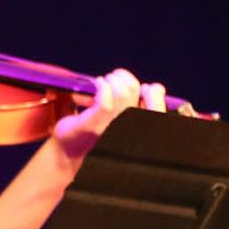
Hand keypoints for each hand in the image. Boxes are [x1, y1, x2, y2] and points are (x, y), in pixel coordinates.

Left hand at [52, 68, 171, 158]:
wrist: (70, 151)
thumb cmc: (96, 133)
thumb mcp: (120, 119)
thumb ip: (136, 105)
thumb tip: (154, 87)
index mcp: (137, 128)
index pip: (158, 109)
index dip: (155, 93)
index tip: (143, 87)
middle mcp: (127, 129)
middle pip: (136, 91)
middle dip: (124, 78)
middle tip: (112, 77)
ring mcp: (111, 128)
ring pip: (121, 92)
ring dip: (111, 79)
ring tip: (102, 81)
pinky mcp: (93, 125)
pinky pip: (106, 100)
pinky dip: (102, 85)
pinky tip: (97, 83)